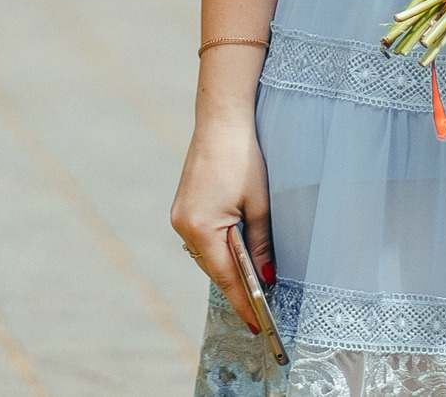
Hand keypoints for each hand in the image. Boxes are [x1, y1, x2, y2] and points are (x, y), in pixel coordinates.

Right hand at [170, 109, 271, 328]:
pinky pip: (203, 241)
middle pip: (214, 270)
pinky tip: (235, 257)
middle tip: (260, 312)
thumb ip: (260, 245)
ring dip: (228, 270)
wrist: (221, 120)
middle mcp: (184, 227)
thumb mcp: (259, 205)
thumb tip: (265, 278)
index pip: (226, 278)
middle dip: (237, 289)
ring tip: (252, 288)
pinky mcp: (183, 208)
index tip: (257, 326)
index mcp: (201, 228)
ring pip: (208, 257)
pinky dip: (220, 252)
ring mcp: (180, 217)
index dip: (243, 303)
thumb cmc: (243, 158)